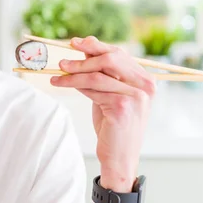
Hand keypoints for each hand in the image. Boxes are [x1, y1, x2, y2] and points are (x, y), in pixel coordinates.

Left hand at [50, 36, 155, 189]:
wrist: (119, 159)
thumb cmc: (113, 127)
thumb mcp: (109, 95)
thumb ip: (103, 74)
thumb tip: (84, 47)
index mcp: (146, 80)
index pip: (119, 54)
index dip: (96, 46)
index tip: (76, 43)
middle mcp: (146, 86)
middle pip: (110, 59)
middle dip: (84, 56)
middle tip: (63, 60)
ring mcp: (136, 96)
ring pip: (97, 75)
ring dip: (72, 73)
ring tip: (56, 75)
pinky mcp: (122, 106)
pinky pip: (92, 89)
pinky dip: (73, 84)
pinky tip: (61, 84)